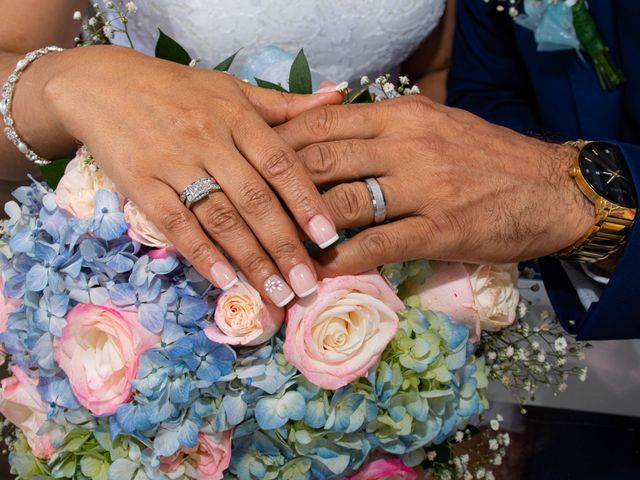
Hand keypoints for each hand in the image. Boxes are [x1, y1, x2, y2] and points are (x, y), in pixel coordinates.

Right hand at [43, 46, 341, 305]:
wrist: (101, 82)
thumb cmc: (177, 89)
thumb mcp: (233, 88)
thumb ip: (285, 103)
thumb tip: (338, 96)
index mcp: (236, 116)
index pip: (281, 163)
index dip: (306, 202)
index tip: (328, 238)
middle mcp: (208, 139)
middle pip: (255, 200)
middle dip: (284, 246)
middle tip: (307, 285)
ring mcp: (172, 162)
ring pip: (219, 217)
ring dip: (250, 260)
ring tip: (276, 294)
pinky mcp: (139, 182)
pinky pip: (174, 222)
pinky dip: (200, 253)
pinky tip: (224, 281)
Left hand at [276, 95, 593, 275]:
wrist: (551, 189)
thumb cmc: (486, 156)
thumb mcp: (435, 123)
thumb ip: (385, 126)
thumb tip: (330, 128)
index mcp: (403, 115)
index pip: (323, 121)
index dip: (280, 141)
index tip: (252, 161)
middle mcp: (408, 145)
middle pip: (321, 159)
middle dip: (277, 185)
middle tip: (249, 207)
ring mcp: (424, 188)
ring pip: (343, 202)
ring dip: (301, 226)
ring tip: (274, 243)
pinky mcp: (439, 230)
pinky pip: (377, 246)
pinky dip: (339, 261)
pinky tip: (315, 272)